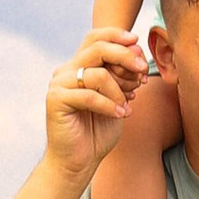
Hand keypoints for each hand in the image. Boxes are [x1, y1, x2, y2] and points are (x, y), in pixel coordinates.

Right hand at [46, 27, 148, 188]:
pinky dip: (109, 105)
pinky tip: (120, 114)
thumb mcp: (117, 99)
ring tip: (128, 105)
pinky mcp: (55, 100)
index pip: (95, 38)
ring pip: (97, 73)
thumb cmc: (98, 132)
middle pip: (97, 48)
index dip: (117, 36)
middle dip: (125, 57)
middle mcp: (66, 71)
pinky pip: (89, 95)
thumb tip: (137, 53)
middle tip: (142, 70)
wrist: (78, 161)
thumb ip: (122, 76)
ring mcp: (59, 84)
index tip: (137, 43)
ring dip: (119, 89)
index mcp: (78, 67)